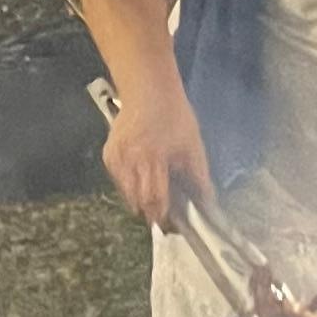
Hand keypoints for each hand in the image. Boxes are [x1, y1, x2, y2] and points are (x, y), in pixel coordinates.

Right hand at [99, 53, 213, 228]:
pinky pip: (118, 181)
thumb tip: (208, 202)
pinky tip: (141, 181)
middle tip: (162, 217)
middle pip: (137, 200)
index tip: (169, 226)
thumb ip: (198, 176)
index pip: (154, 198)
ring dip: (139, 201)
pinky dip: (129, 187)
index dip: (161, 215)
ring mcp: (116, 157)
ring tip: (153, 200)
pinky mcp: (108, 154)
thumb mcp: (192, 146)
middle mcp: (129, 159)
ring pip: (125, 193)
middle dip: (150, 213)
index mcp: (153, 158)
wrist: (148, 90)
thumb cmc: (174, 116)